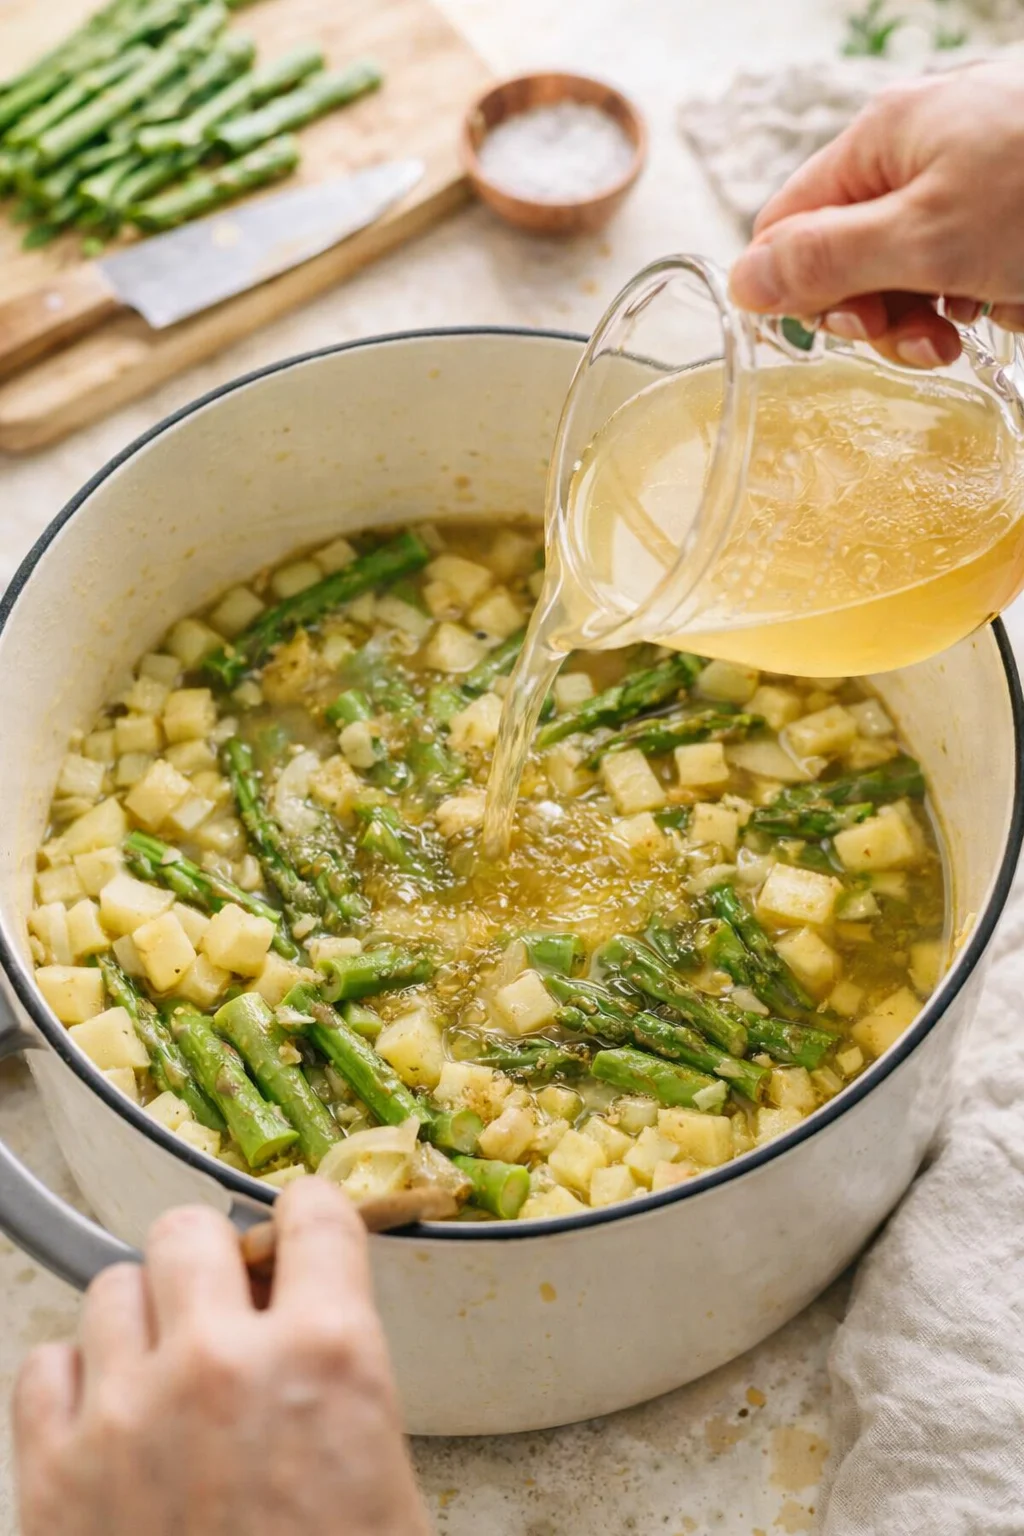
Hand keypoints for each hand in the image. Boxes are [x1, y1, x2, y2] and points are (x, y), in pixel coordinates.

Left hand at [13, 1179, 429, 1535]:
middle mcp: (220, 1363)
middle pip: (188, 1229)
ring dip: (141, 1318)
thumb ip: (345, 1383)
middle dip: (210, 1260)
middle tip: (224, 1307)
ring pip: (111, 1285)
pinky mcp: (49, 1473)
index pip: (314, 1213)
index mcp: (327, 1358)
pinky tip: (106, 1420)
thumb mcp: (386, 1492)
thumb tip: (311, 1330)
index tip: (299, 1231)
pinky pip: (43, 1364)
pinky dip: (73, 1380)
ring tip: (163, 1372)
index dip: (308, 1218)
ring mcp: (125, 1412)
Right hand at [729, 61, 1023, 366]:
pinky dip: (985, 298)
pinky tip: (1013, 299)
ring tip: (977, 320)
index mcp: (878, 144)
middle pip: (847, 258)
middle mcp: (916, 157)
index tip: (848, 328)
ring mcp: (967, 184)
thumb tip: (742, 282)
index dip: (801, 290)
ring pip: (907, 275)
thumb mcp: (925, 236)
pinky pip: (966, 271)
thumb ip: (825, 261)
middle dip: (879, 313)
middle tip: (923, 337)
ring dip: (932, 316)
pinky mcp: (1010, 215)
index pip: (787, 227)